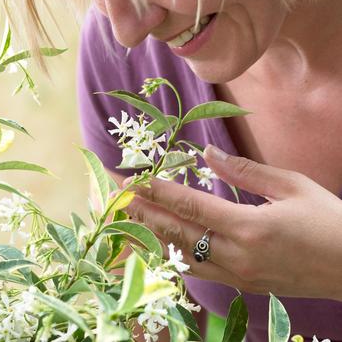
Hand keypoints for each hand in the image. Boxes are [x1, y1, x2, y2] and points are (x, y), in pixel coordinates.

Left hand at [124, 144, 341, 300]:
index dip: (159, 191)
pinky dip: (173, 256)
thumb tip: (209, 152)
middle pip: (178, 231)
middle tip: (118, 198)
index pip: (191, 205)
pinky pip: (197, 270)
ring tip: (128, 221)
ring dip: (152, 236)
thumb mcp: (291, 185)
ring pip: (181, 256)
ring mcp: (237, 275)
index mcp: (250, 226)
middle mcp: (237, 255)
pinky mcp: (241, 285)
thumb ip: (244, 170)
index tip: (135, 179)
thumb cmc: (327, 220)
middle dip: (144, 213)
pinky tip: (159, 246)